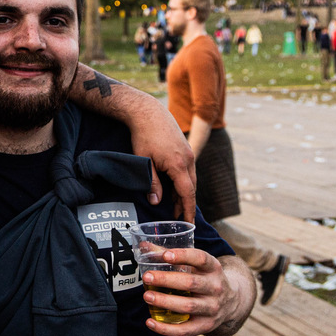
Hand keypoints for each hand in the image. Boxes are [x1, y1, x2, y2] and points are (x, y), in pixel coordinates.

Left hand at [129, 105, 195, 221]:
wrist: (149, 112)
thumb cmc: (144, 136)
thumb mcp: (144, 162)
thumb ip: (152, 183)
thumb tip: (156, 202)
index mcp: (179, 164)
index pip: (188, 193)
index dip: (187, 209)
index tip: (188, 223)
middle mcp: (188, 159)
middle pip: (191, 187)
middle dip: (185, 204)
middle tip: (177, 218)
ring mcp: (188, 153)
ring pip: (189, 179)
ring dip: (183, 192)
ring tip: (173, 206)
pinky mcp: (185, 149)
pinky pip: (187, 170)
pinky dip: (182, 181)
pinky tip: (173, 188)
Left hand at [140, 249, 250, 335]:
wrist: (232, 302)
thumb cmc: (204, 278)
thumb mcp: (196, 265)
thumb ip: (170, 255)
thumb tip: (143, 245)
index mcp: (213, 268)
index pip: (201, 259)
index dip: (183, 256)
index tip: (165, 256)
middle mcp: (216, 288)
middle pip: (191, 283)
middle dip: (167, 280)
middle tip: (147, 277)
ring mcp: (212, 308)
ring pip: (188, 306)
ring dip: (165, 302)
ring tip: (146, 296)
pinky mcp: (206, 326)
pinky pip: (186, 330)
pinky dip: (167, 329)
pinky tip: (150, 322)